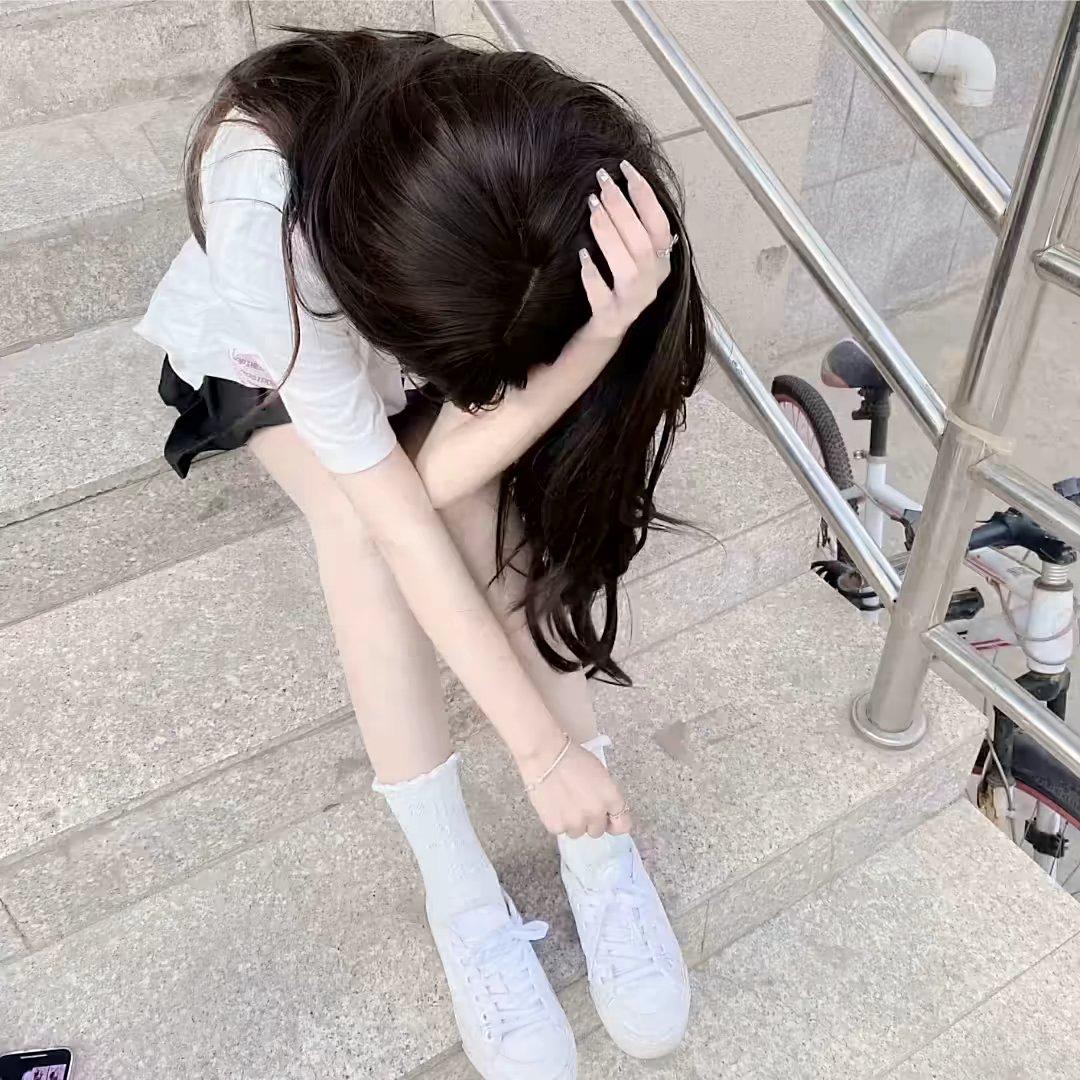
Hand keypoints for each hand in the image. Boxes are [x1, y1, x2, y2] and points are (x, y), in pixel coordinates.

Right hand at [520, 740, 632, 838]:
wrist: (546, 757)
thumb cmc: (573, 758)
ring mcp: (576, 823)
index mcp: (611, 799)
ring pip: (577, 832)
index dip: (614, 821)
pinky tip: (553, 804)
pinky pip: (560, 830)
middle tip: (579, 805)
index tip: (607, 818)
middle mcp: (596, 814)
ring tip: (563, 803)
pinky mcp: (557, 826)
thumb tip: (606, 811)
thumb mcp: (600, 774)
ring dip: (572, 822)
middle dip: (590, 821)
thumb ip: (606, 796)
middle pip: (598, 831)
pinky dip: (557, 820)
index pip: (623, 825)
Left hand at [580, 160, 675, 340]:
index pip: (659, 224)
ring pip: (628, 267)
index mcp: (661, 263)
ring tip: (592, 209)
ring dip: (610, 235)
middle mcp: (652, 283)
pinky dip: (593, 275)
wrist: (606, 332)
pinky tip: (582, 255)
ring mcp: (633, 303)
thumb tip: (613, 184)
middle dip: (623, 209)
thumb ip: (631, 230)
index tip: (625, 168)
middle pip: (643, 243)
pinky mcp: (611, 318)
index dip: (645, 195)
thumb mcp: (631, 257)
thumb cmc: (617, 286)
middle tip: (602, 183)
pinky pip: (603, 296)